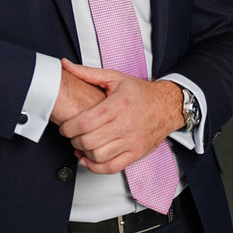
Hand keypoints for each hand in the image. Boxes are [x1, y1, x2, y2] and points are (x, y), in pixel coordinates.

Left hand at [57, 59, 183, 173]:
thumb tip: (66, 65)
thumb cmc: (141, 93)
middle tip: (72, 135)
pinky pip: (111, 167)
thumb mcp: (115, 78)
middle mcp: (125, 124)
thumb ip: (88, 73)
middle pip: (88, 141)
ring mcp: (131, 141)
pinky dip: (95, 167)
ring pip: (98, 155)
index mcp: (118, 105)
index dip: (69, 127)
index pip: (85, 122)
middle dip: (74, 140)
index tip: (65, 127)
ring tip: (81, 145)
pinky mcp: (136, 153)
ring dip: (83, 152)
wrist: (167, 105)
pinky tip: (89, 159)